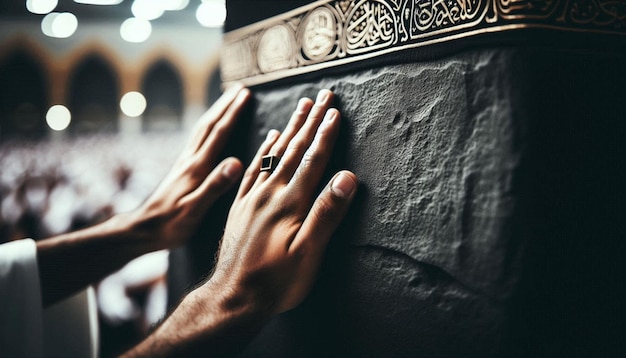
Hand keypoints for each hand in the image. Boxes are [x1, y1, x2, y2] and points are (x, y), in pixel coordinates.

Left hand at [125, 84, 250, 250]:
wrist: (144, 230)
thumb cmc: (171, 224)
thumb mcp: (195, 209)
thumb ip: (216, 185)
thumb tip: (237, 162)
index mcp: (197, 168)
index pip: (219, 134)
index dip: (233, 113)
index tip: (246, 95)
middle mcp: (190, 160)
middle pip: (209, 125)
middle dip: (226, 105)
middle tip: (241, 88)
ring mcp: (184, 164)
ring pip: (202, 130)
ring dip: (216, 112)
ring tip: (228, 100)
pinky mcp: (182, 170)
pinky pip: (197, 140)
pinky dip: (207, 127)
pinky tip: (209, 128)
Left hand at [209, 89, 357, 313]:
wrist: (234, 297)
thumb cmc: (277, 281)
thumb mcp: (308, 253)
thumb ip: (327, 213)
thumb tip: (346, 177)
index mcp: (290, 203)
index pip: (312, 160)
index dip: (326, 134)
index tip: (335, 110)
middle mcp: (270, 194)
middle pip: (295, 149)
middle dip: (311, 120)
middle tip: (322, 95)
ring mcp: (253, 198)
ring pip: (274, 153)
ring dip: (290, 128)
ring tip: (300, 107)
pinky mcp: (241, 206)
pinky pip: (253, 169)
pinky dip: (264, 150)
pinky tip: (270, 138)